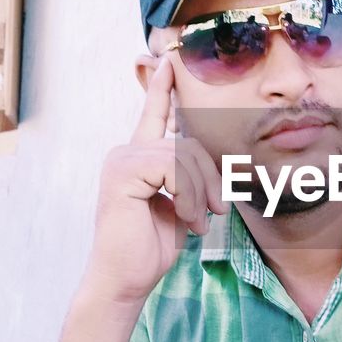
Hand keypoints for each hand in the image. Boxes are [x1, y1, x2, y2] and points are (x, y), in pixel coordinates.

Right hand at [81, 56, 226, 305]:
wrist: (125, 279)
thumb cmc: (150, 247)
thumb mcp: (180, 206)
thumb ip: (189, 179)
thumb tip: (215, 163)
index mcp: (138, 158)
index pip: (153, 115)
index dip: (161, 89)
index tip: (167, 61)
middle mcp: (126, 152)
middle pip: (189, 142)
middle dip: (212, 176)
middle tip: (219, 209)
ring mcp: (121, 160)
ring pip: (186, 155)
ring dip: (203, 192)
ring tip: (203, 220)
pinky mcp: (124, 172)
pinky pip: (175, 169)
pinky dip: (191, 197)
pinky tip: (189, 221)